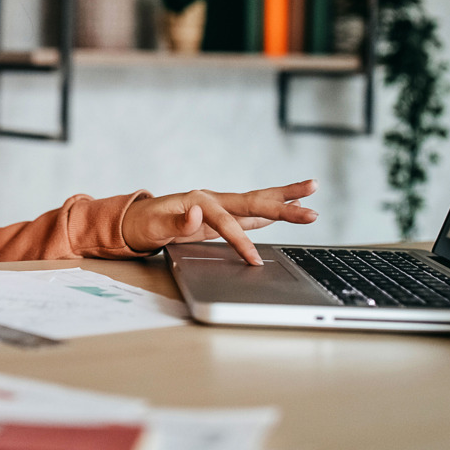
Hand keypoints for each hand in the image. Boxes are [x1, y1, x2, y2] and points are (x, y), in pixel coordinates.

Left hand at [122, 180, 318, 264]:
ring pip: (258, 201)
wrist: (137, 220)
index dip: (241, 242)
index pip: (227, 223)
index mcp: (200, 200)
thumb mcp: (154, 225)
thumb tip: (194, 214)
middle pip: (254, 201)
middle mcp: (214, 199)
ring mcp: (220, 205)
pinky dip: (272, 209)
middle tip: (310, 209)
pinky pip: (252, 211)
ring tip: (312, 188)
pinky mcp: (222, 214)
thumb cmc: (144, 224)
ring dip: (285, 197)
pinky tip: (291, 204)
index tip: (254, 261)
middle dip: (283, 206)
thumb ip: (176, 220)